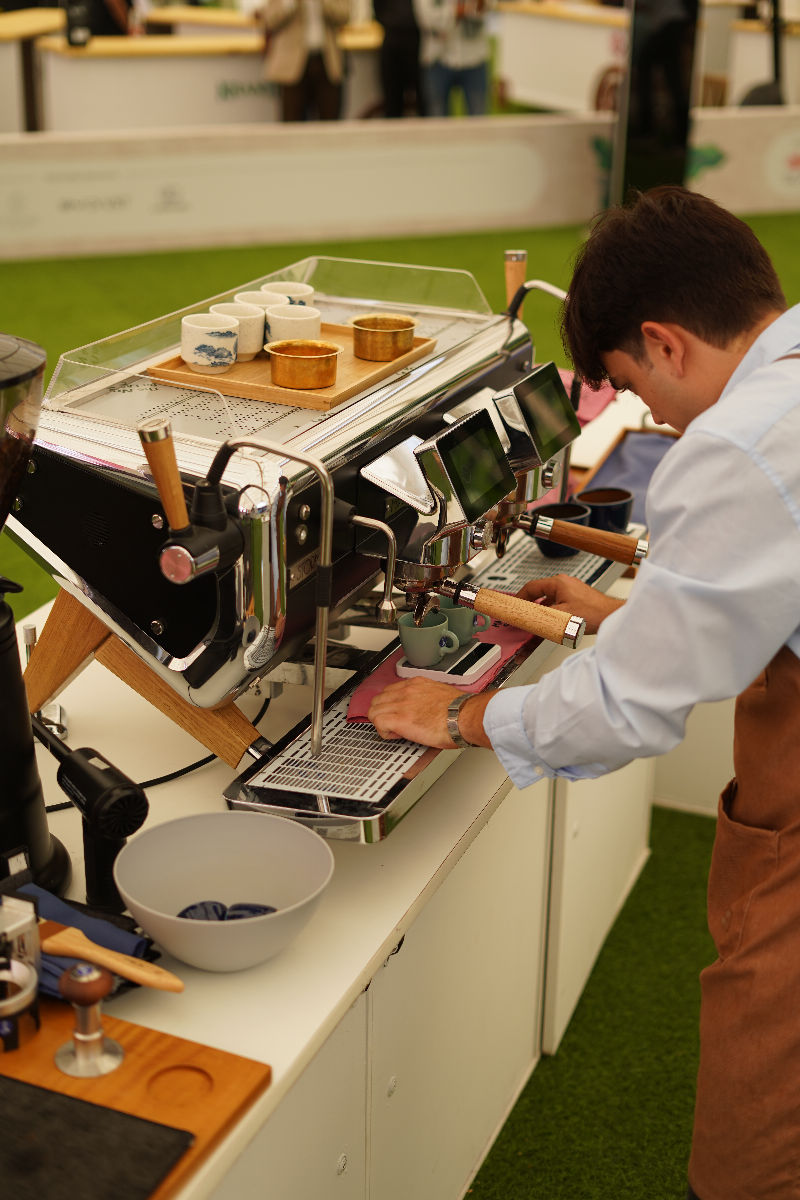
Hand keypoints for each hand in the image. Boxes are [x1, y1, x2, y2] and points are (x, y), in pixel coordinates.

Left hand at [368, 678, 494, 748]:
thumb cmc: (460, 711)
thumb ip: (428, 698)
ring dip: (382, 723)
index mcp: (417, 684)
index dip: (391, 704)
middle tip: (394, 724)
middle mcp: (406, 690)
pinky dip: (384, 732)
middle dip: (383, 713)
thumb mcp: (441, 695)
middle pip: (378, 699)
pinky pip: (377, 723)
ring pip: (374, 710)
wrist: (465, 716)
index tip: (398, 713)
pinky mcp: (399, 719)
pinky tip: (397, 735)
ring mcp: (401, 703)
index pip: (391, 690)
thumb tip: (426, 708)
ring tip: (396, 731)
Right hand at [516, 575, 623, 634]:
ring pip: (548, 597)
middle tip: (521, 614)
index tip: (513, 606)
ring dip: (540, 608)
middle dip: (529, 604)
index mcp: (558, 582)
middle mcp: (564, 582)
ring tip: (535, 619)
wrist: (611, 616)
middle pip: (539, 592)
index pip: (531, 587)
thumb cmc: (593, 614)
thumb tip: (527, 617)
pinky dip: (550, 609)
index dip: (519, 598)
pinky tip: (550, 620)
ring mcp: (571, 588)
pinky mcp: (576, 596)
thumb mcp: (559, 616)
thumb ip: (540, 615)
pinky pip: (557, 601)